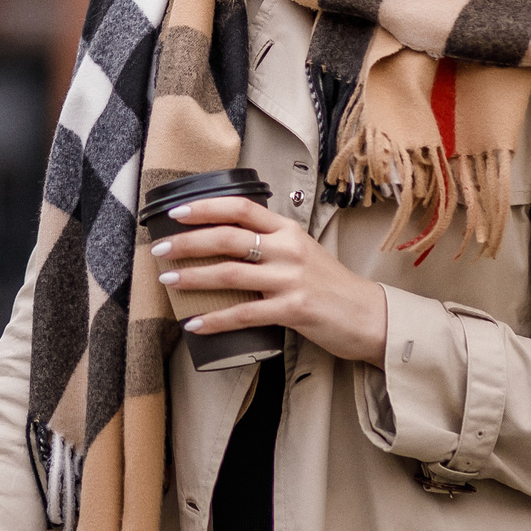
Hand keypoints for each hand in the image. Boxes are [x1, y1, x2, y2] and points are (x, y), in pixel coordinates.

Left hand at [150, 197, 388, 363]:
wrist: (370, 316)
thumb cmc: (331, 286)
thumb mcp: (302, 252)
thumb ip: (270, 243)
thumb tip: (225, 241)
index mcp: (289, 230)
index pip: (241, 208)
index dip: (206, 207)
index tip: (176, 212)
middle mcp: (288, 249)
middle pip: (228, 237)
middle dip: (188, 242)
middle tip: (159, 248)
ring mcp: (291, 279)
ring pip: (230, 273)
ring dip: (194, 276)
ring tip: (168, 279)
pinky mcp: (293, 309)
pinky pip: (244, 313)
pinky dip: (216, 319)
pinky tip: (195, 323)